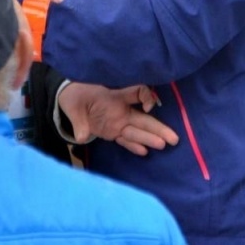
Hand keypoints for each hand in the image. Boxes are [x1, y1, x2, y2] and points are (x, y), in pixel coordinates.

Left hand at [59, 82, 178, 157]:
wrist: (70, 100)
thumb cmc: (75, 96)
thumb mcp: (73, 104)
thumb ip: (78, 120)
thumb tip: (80, 136)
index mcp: (114, 97)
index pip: (136, 92)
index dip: (145, 96)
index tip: (148, 105)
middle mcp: (120, 110)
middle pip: (143, 119)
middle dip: (158, 128)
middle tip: (174, 138)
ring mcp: (117, 122)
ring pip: (137, 131)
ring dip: (150, 138)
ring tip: (164, 145)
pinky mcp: (112, 131)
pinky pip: (125, 139)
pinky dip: (134, 145)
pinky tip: (144, 152)